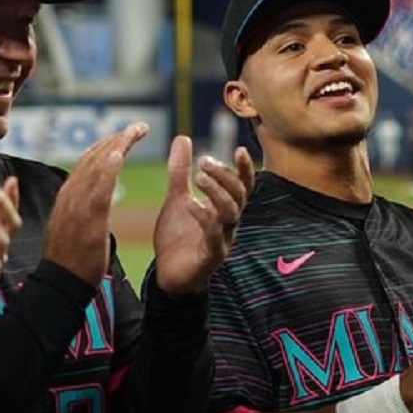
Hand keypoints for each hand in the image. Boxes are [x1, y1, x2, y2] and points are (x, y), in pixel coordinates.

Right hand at [43, 123, 148, 286]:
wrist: (60, 283)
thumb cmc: (72, 259)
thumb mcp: (76, 225)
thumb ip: (85, 206)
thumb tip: (97, 196)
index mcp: (68, 195)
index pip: (89, 161)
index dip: (108, 145)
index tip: (126, 134)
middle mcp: (70, 195)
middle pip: (94, 157)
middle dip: (117, 138)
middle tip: (140, 126)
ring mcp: (75, 205)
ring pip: (95, 166)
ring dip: (117, 145)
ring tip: (136, 131)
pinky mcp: (85, 218)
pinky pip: (97, 188)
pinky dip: (107, 169)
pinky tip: (119, 154)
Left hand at [152, 137, 254, 294]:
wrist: (168, 274)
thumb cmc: (179, 236)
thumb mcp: (177, 197)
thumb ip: (180, 171)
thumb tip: (184, 137)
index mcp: (224, 208)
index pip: (242, 185)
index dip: (244, 168)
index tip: (239, 149)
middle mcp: (229, 223)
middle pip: (239, 195)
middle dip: (225, 176)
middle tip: (204, 161)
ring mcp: (223, 239)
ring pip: (231, 213)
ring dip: (217, 193)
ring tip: (199, 177)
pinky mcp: (211, 256)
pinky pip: (214, 235)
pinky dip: (205, 218)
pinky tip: (192, 205)